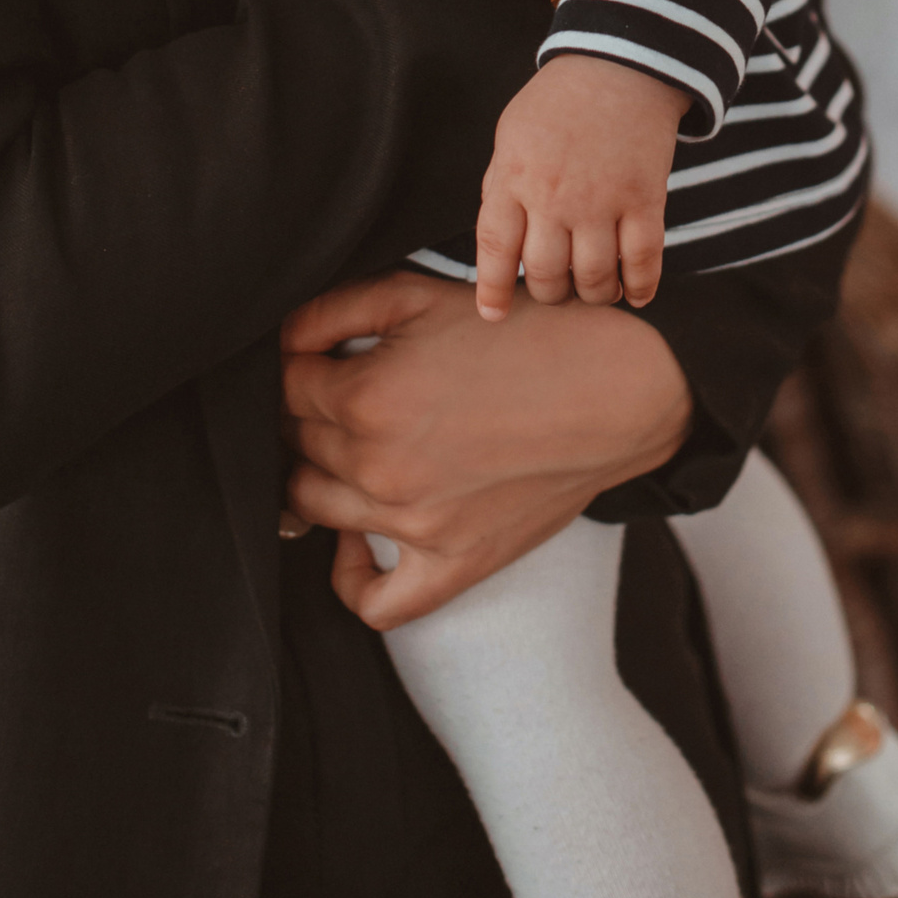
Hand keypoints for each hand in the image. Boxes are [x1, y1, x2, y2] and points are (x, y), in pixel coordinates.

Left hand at [281, 268, 690, 626]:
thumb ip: (334, 311)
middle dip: (310, 412)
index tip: (320, 357)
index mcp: (366, 398)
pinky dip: (351, 575)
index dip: (298, 366)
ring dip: (319, 474)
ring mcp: (411, 526)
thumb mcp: (423, 295)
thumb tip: (281, 341)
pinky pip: (373, 602)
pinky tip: (357, 540)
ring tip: (349, 447)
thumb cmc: (525, 336)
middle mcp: (378, 467)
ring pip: (313, 508)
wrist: (616, 390)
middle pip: (295, 443)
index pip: (285, 387)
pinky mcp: (449, 565)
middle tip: (343, 391)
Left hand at [474, 53, 688, 320]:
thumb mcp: (511, 137)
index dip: (493, 289)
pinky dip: (640, 288)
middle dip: (551, 293)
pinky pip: (643, 261)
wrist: (621, 63)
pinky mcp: (646, 198)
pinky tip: (635, 295)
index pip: (495, 250)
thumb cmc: (559, 103)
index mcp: (514, 177)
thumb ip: (502, 190)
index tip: (494, 314)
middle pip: (548, 274)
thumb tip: (499, 248)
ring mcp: (603, 200)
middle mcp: (555, 196)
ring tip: (596, 289)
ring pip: (595, 278)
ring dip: (595, 295)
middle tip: (558, 288)